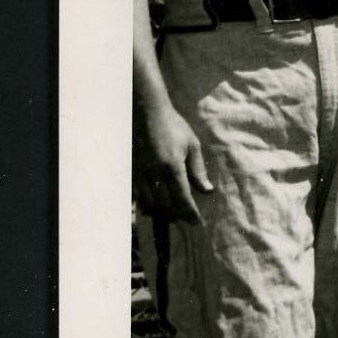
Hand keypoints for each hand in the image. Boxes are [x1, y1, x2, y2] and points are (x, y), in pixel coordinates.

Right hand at [133, 104, 212, 224]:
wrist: (146, 114)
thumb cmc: (173, 127)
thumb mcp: (192, 145)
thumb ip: (198, 170)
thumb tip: (206, 190)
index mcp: (172, 167)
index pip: (182, 198)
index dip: (190, 213)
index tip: (197, 222)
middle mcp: (154, 175)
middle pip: (165, 206)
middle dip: (177, 215)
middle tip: (187, 219)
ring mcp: (140, 175)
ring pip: (150, 204)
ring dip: (162, 213)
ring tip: (173, 215)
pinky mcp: (130, 174)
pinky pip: (135, 198)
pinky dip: (143, 208)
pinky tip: (148, 213)